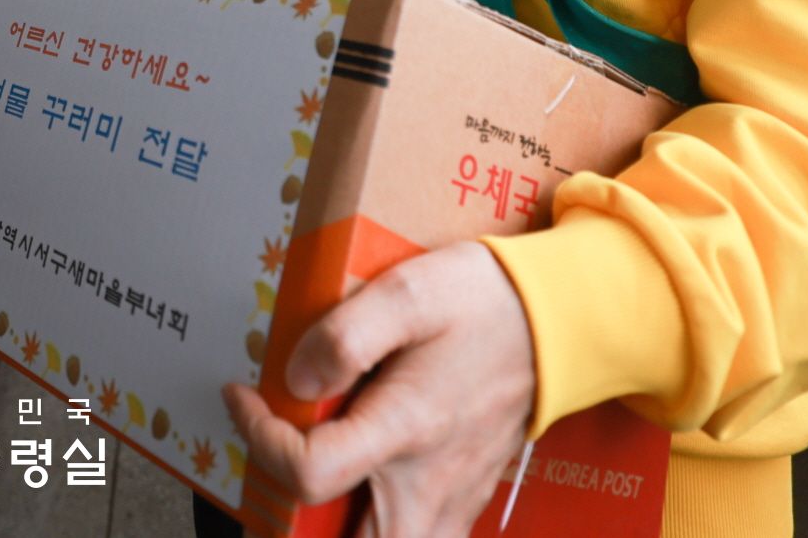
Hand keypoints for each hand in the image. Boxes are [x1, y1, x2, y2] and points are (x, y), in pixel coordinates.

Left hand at [221, 243, 535, 537]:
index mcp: (407, 427)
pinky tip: (355, 491)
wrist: (561, 322)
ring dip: (338, 533)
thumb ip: (344, 336)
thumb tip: (296, 380)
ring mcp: (450, 498)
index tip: (246, 397)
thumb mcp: (409, 293)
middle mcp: (428, 480)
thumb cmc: (485, 304)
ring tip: (306, 493)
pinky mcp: (462, 498)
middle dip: (297, 526)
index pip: (310, 471)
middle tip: (269, 481)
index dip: (260, 438)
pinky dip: (377, 530)